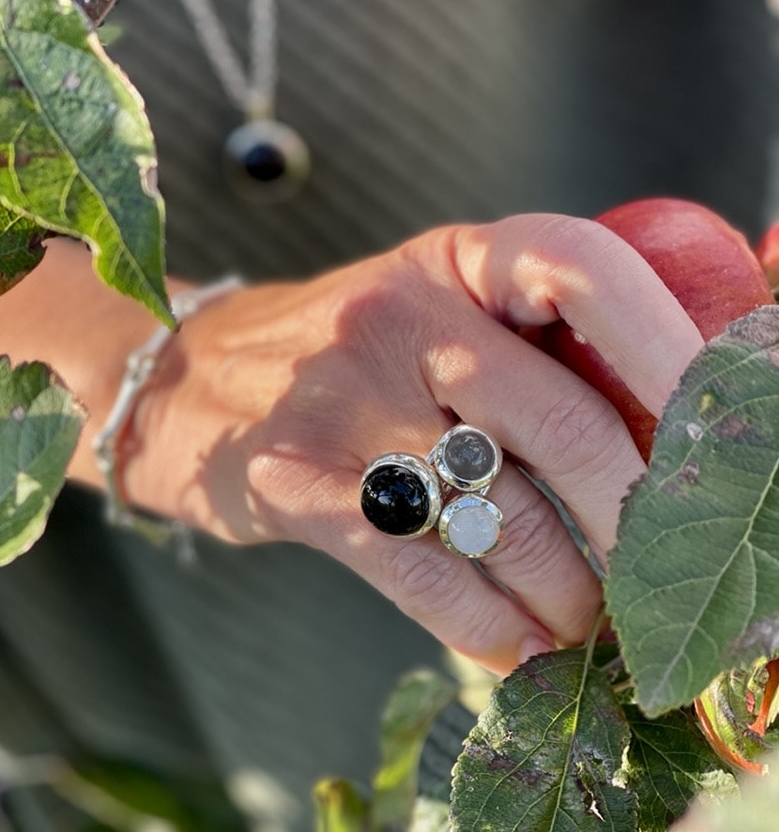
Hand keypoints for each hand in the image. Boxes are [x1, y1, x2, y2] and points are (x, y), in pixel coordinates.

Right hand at [122, 215, 703, 674]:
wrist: (189, 383)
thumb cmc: (341, 351)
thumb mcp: (429, 307)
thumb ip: (527, 349)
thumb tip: (655, 440)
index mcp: (453, 261)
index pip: (585, 271)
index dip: (669, 344)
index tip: (717, 431)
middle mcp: (401, 316)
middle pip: (561, 422)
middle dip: (634, 519)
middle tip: (657, 568)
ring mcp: (345, 402)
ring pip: (499, 515)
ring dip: (565, 591)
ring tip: (584, 620)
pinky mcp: (301, 485)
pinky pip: (425, 572)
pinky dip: (488, 626)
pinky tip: (514, 647)